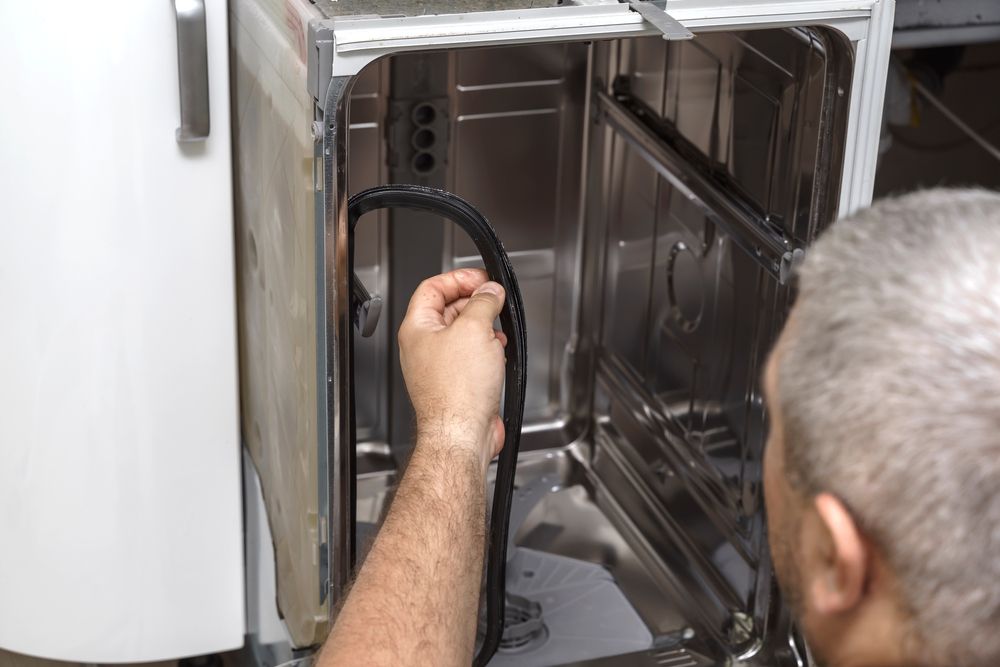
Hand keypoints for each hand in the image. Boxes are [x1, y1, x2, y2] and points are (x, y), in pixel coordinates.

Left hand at [398, 269, 507, 471]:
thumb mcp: (474, 329)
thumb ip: (483, 303)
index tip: (479, 279)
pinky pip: (471, 356)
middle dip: (474, 301)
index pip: (432, 288)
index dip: (458, 278)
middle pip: (448, 309)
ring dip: (483, 326)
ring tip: (497, 327)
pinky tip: (497, 352)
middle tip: (494, 299)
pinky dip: (486, 349)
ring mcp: (438, 366)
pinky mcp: (455, 382)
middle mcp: (424, 346)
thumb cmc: (457, 392)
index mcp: (417, 328)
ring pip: (462, 333)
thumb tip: (490, 291)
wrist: (462, 433)